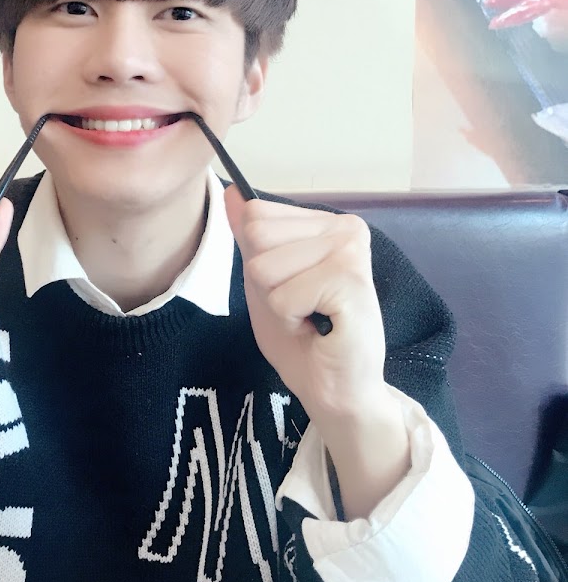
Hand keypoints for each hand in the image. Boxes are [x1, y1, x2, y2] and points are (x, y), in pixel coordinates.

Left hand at [224, 185, 386, 421]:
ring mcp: (351, 251)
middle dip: (264, 283)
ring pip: (264, 266)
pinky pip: (282, 296)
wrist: (335, 390)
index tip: (289, 288)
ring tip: (309, 318)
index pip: (255, 214)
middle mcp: (346, 227)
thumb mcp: (263, 281)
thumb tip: (231, 191)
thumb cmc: (302, 339)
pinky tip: (319, 329)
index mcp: (327, 223)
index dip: (258, 261)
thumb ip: (249, 236)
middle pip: (256, 236)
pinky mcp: (350, 282)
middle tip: (299, 308)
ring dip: (277, 304)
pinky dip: (288, 319)